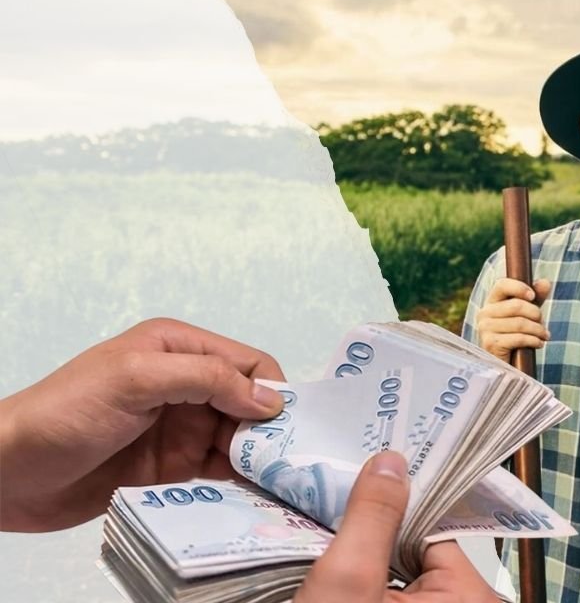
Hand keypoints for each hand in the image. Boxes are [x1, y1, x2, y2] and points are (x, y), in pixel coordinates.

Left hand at [0, 318, 285, 531]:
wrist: (8, 473)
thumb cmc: (63, 413)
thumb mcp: (136, 379)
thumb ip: (206, 379)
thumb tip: (269, 400)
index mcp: (179, 349)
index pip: (249, 363)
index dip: (271, 392)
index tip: (284, 428)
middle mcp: (186, 386)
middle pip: (251, 405)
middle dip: (271, 431)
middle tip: (285, 465)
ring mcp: (180, 429)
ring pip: (240, 442)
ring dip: (257, 461)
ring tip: (273, 486)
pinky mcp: (172, 469)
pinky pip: (219, 473)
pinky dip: (238, 484)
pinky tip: (250, 497)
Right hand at [295, 451, 499, 602]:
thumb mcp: (347, 581)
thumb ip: (371, 519)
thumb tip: (392, 461)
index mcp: (470, 596)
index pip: (433, 528)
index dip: (394, 504)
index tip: (365, 475)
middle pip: (418, 549)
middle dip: (378, 531)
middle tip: (334, 505)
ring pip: (402, 572)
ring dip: (368, 558)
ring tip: (329, 539)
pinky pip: (394, 593)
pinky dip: (367, 583)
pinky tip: (335, 575)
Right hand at [475, 277, 551, 360]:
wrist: (507, 364)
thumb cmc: (516, 335)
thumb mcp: (527, 314)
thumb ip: (535, 298)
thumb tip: (545, 282)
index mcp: (491, 301)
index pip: (502, 284)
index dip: (519, 288)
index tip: (533, 296)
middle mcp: (484, 313)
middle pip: (517, 305)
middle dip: (536, 315)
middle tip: (543, 324)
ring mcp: (485, 328)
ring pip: (520, 323)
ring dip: (538, 330)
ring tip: (544, 335)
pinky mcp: (490, 343)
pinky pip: (518, 338)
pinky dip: (534, 341)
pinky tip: (539, 343)